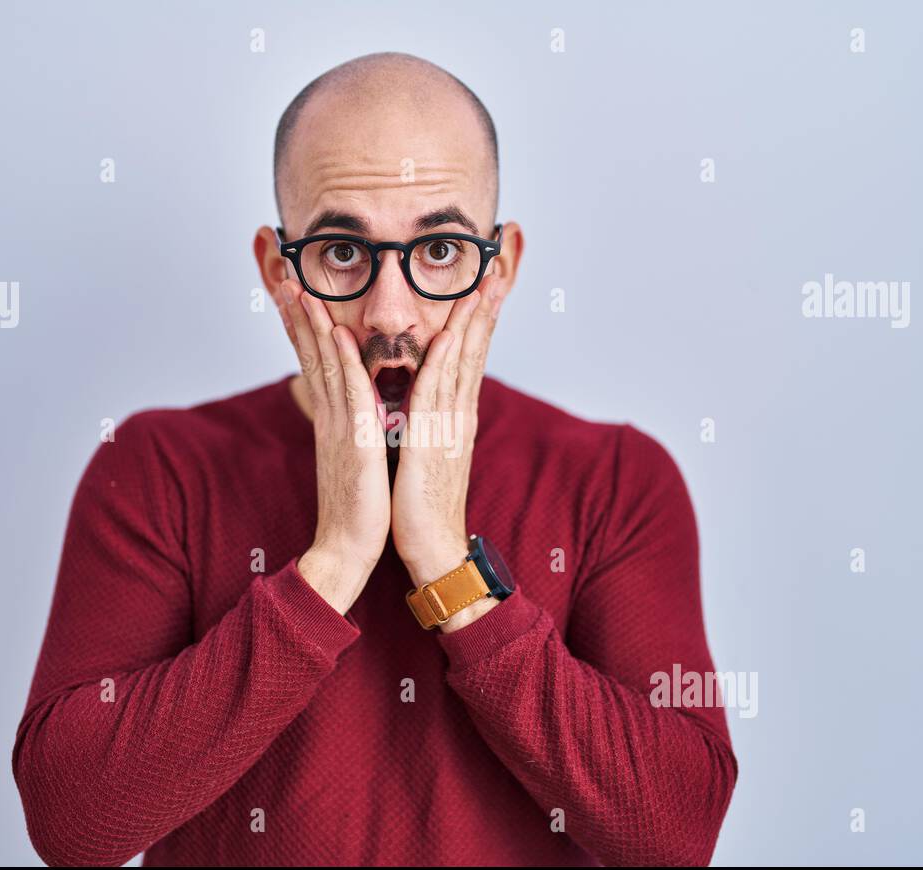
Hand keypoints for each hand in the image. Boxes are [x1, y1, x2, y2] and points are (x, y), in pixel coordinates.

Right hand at [277, 279, 388, 614]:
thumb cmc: (355, 510)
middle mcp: (330, 418)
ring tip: (300, 291)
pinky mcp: (354, 441)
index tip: (295, 297)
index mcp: (332, 422)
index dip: (304, 330)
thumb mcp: (349, 461)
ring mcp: (339, 427)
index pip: (315, 365)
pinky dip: (343, 361)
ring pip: (325, 365)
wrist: (346, 549)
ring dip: (313, 326)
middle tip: (284, 278)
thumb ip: (345, 432)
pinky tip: (337, 334)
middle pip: (311, 357)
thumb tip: (346, 414)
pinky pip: (350, 393)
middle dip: (297, 317)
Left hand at [391, 274, 504, 630]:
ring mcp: (450, 428)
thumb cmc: (423, 506)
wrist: (433, 549)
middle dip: (486, 308)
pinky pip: (436, 395)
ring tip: (482, 284)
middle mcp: (459, 416)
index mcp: (457, 417)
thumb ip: (429, 422)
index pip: (470, 356)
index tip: (487, 283)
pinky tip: (446, 337)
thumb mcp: (427, 453)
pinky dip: (442, 363)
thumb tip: (425, 401)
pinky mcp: (431, 444)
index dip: (479, 318)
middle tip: (499, 267)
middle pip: (475, 351)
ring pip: (461, 364)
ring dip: (470, 322)